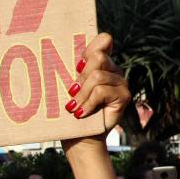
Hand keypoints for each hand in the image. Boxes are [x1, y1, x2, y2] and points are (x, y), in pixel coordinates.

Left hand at [62, 33, 129, 154]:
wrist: (79, 137)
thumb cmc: (70, 112)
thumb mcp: (67, 88)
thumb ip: (70, 71)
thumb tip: (55, 56)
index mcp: (100, 64)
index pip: (103, 40)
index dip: (90, 48)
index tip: (77, 67)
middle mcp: (113, 70)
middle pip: (98, 57)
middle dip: (80, 77)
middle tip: (72, 93)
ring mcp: (120, 82)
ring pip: (98, 76)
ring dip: (81, 94)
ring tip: (73, 108)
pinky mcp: (124, 96)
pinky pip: (102, 91)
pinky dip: (88, 103)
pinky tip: (81, 113)